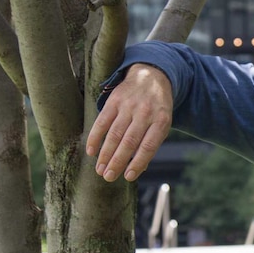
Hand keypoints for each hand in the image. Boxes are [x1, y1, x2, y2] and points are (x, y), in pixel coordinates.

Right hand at [86, 63, 172, 181]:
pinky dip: (95, 137)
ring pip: (114, 134)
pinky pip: (102, 121)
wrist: (151, 76)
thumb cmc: (157, 108)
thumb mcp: (162, 123)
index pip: (148, 146)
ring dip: (105, 154)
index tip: (127, 177)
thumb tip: (137, 169)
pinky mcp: (114, 100)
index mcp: (161, 120)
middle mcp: (145, 112)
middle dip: (117, 162)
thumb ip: (151, 143)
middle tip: (108, 177)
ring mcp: (129, 106)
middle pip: (129, 142)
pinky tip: (91, 151)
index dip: (138, 162)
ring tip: (99, 169)